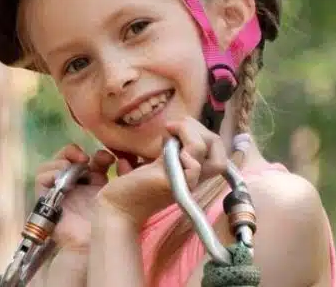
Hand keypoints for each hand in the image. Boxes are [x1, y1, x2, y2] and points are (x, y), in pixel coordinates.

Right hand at [34, 143, 116, 248]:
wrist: (96, 239)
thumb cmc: (110, 219)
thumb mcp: (118, 191)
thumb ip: (124, 175)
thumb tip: (124, 161)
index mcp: (92, 183)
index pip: (88, 160)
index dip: (96, 154)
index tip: (109, 158)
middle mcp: (73, 186)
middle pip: (65, 158)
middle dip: (73, 152)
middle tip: (86, 159)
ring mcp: (57, 191)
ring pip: (50, 165)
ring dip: (61, 161)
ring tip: (72, 169)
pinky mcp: (44, 198)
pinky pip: (40, 177)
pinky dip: (50, 172)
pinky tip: (63, 179)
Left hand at [96, 117, 230, 224]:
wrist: (116, 207)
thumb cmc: (133, 185)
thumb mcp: (158, 162)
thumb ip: (172, 149)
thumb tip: (175, 129)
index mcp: (192, 172)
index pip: (216, 149)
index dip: (201, 132)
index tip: (174, 129)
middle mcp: (194, 179)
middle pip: (218, 150)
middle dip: (199, 129)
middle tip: (173, 127)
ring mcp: (186, 184)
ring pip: (212, 157)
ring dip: (191, 135)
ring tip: (168, 132)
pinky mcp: (174, 186)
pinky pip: (194, 168)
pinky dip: (187, 152)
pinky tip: (167, 148)